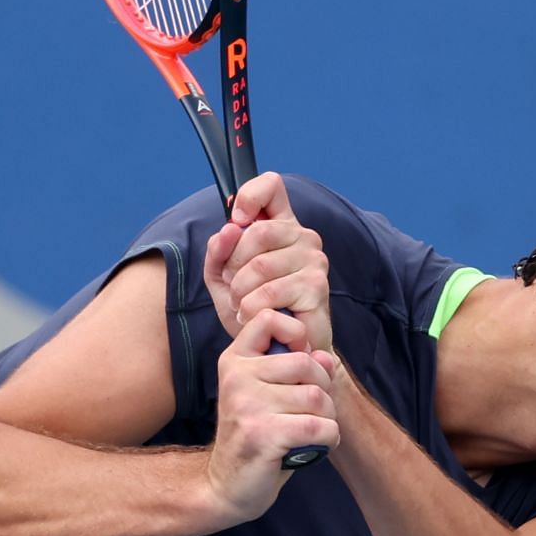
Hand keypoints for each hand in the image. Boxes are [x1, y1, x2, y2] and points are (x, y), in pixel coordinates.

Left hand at [203, 172, 333, 352]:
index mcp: (282, 226)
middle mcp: (303, 236)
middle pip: (256, 231)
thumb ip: (218, 251)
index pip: (271, 186)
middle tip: (234, 286)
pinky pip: (270, 292)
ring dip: (240, 292)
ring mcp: (314, 260)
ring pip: (259, 266)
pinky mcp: (316, 286)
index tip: (238, 221)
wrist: (280, 349)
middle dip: (233, 265)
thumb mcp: (223, 277)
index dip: (249, 196)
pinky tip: (253, 316)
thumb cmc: (256, 309)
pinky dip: (251, 308)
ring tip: (242, 305)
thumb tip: (228, 229)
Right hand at [206, 309, 340, 521]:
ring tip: (310, 430)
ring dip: (326, 417)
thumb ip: (298, 369)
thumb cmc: (256, 435)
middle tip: (312, 411)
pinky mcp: (263, 434)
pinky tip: (314, 446)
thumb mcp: (271, 393)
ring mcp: (247, 405)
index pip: (269, 318)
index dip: (296, 336)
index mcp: (235, 360)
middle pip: (306, 363)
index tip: (299, 366)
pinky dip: (328, 438)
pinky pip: (320, 426)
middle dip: (322, 389)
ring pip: (317, 397)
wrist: (227, 486)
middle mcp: (236, 377)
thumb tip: (325, 356)